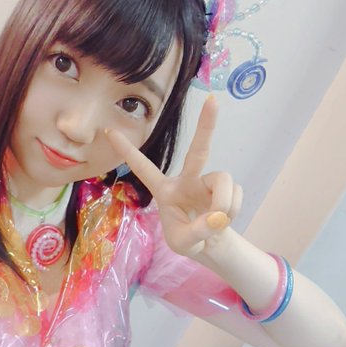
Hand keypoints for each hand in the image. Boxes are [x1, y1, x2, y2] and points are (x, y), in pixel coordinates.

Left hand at [106, 96, 242, 258]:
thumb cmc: (188, 240)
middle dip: (206, 125)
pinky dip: (233, 210)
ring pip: (224, 180)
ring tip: (218, 222)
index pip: (143, 167)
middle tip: (213, 100)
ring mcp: (208, 182)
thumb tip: (218, 217)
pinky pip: (236, 195)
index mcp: (165, 189)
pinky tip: (224, 220)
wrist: (210, 245)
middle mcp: (187, 179)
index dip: (127, 150)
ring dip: (226, 203)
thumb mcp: (183, 244)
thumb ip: (197, 231)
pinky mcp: (227, 187)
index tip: (109, 130)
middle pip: (198, 150)